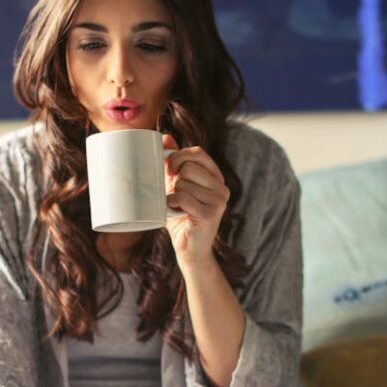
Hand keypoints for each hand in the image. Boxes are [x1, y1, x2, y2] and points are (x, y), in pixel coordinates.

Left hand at [163, 133, 229, 267]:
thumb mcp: (176, 186)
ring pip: (183, 182)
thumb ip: (174, 163)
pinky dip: (171, 203)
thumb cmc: (181, 217)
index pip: (198, 152)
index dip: (178, 156)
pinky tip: (174, 212)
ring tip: (177, 207)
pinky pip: (183, 197)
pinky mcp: (211, 214)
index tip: (168, 168)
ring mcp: (219, 201)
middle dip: (174, 180)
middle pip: (189, 167)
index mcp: (216, 177)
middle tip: (173, 195)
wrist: (189, 249)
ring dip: (172, 195)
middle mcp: (222, 187)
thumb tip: (164, 137)